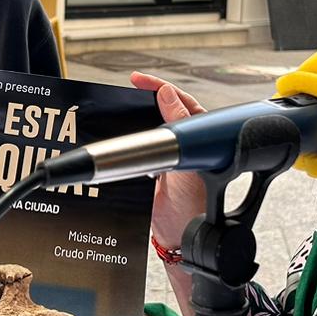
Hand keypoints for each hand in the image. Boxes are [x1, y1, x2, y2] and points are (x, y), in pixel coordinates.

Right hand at [129, 72, 207, 250]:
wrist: (178, 236)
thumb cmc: (196, 203)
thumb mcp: (190, 161)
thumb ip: (180, 127)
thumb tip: (168, 95)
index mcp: (200, 137)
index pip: (179, 101)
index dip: (160, 87)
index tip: (140, 80)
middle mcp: (183, 144)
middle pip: (161, 111)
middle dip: (145, 98)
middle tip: (129, 87)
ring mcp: (165, 157)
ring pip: (147, 129)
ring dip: (133, 119)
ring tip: (119, 107)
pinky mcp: (149, 170)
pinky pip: (135, 151)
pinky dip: (125, 143)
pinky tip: (116, 137)